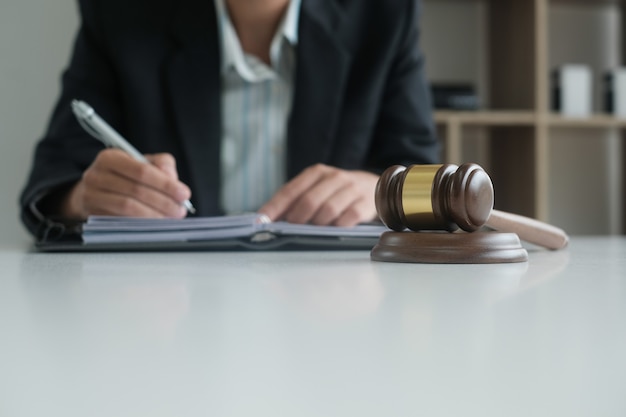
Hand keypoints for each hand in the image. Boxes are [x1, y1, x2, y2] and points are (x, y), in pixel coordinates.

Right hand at [58, 149, 191, 219]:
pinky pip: (120, 221)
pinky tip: (154, 225)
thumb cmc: (125, 176)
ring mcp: (91, 197)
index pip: (142, 171)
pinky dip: (140, 224)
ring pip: (128, 208)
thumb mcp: (143, 163)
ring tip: (170, 218)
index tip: (183, 194)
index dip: (165, 184)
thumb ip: (162, 164)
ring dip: (154, 215)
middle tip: (180, 210)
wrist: (96, 192)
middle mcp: (95, 176)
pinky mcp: (91, 215)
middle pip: (136, 191)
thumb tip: (171, 177)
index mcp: (110, 158)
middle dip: (163, 202)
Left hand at [258, 164, 378, 226]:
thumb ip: (296, 200)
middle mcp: (333, 177)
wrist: (374, 186)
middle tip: (292, 229)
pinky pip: (347, 219)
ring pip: (327, 210)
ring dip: (317, 225)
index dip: (275, 207)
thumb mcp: (317, 189)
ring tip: (315, 230)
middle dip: (297, 219)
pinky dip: (337, 227)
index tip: (262, 221)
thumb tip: (270, 219)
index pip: (290, 190)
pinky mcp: (364, 203)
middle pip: (309, 201)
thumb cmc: (337, 192)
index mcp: (316, 173)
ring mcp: (350, 190)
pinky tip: (334, 229)